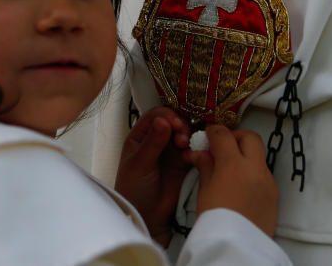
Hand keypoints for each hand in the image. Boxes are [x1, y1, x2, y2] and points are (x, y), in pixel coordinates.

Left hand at [114, 106, 190, 246]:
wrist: (147, 216)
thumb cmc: (135, 188)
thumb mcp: (140, 164)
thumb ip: (152, 142)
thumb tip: (163, 120)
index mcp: (141, 136)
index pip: (156, 116)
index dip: (167, 116)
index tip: (174, 124)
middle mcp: (157, 139)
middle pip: (173, 121)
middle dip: (179, 125)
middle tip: (182, 138)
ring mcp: (171, 150)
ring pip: (184, 133)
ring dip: (187, 135)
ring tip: (185, 146)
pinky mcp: (184, 162)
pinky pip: (193, 148)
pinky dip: (195, 147)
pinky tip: (193, 154)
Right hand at [186, 125, 278, 236]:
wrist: (237, 248)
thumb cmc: (215, 219)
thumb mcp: (204, 192)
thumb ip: (206, 167)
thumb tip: (202, 153)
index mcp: (234, 164)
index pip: (224, 135)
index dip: (214, 132)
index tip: (208, 135)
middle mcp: (255, 168)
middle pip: (250, 137)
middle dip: (236, 137)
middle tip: (222, 147)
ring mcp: (268, 180)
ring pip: (259, 156)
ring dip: (245, 156)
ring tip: (230, 170)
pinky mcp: (274, 194)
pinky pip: (264, 174)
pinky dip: (252, 172)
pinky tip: (240, 186)